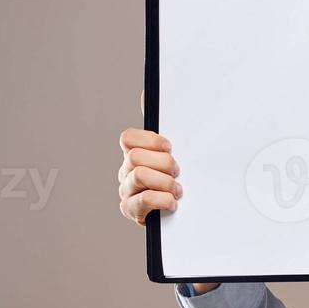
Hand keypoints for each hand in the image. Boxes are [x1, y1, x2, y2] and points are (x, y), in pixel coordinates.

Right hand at [118, 91, 180, 225]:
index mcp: (134, 154)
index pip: (127, 138)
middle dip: (164, 164)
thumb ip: (165, 125)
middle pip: (135, 157)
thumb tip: (148, 91)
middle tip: (177, 172)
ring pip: (140, 176)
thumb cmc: (176, 180)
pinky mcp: (133, 212)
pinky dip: (163, 200)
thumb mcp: (176, 152)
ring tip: (177, 190)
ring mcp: (127, 192)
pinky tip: (172, 203)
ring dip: (166, 183)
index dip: (150, 140)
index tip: (170, 147)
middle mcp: (126, 172)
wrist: (182, 216)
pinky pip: (144, 200)